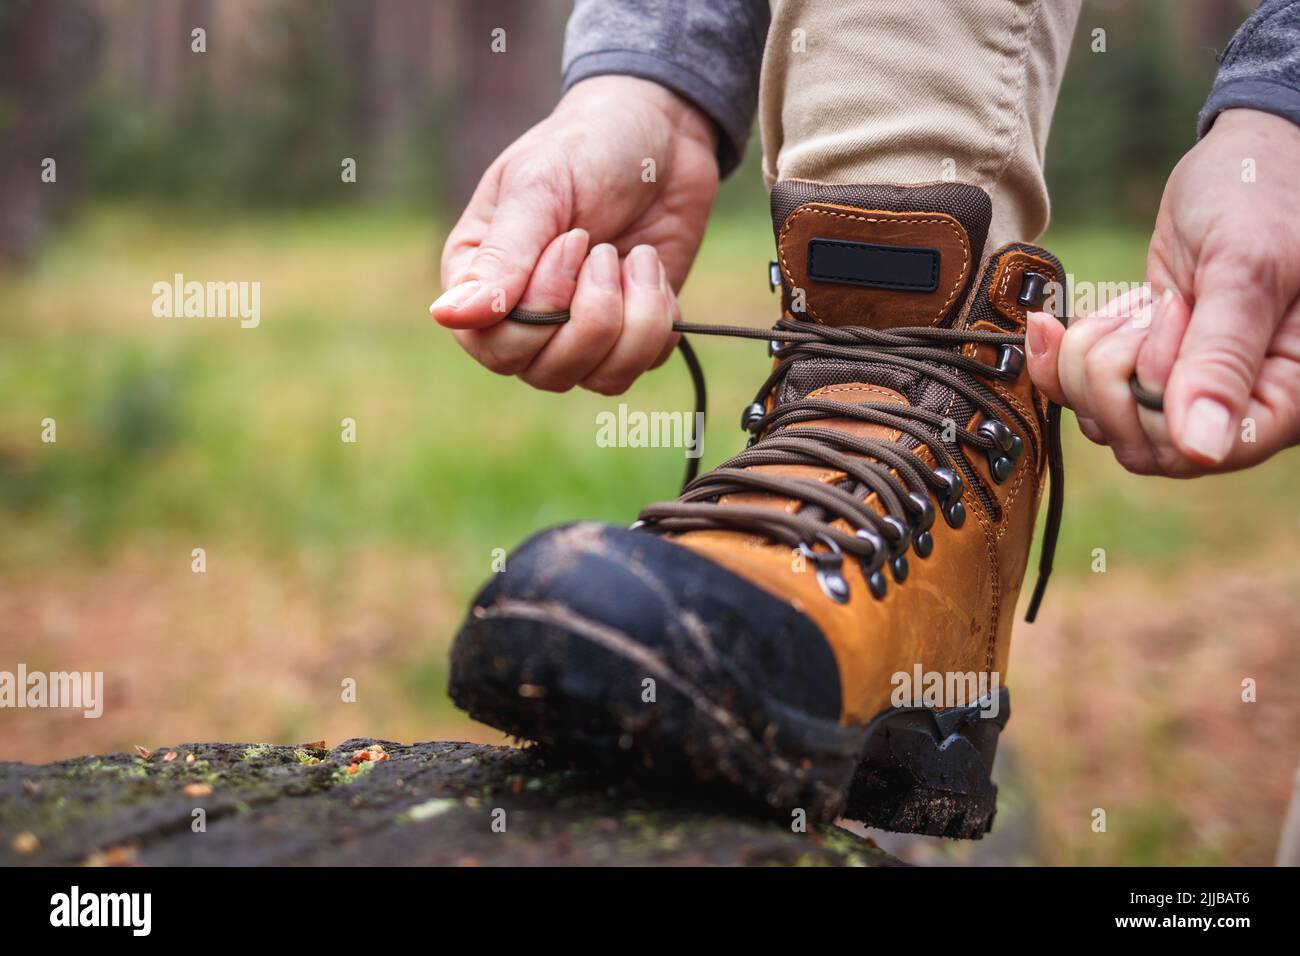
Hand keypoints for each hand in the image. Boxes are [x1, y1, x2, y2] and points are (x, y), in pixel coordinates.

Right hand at [430, 76, 719, 394]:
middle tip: (606, 247)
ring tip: (636, 256)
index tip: (574, 239)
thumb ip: (501, 256)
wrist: (661, 131)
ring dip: (635, 319)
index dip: (542, 307)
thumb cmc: (587, 147)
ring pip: (602, 380)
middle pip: (547, 372)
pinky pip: (644, 365)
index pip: (493, 346)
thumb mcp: (538, 188)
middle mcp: (522, 319)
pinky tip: (650, 268)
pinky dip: (660, 319)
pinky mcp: (629, 334)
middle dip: (593, 314)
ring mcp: (577, 332)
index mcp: (479, 280)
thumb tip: (447, 316)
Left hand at [1026, 108, 1299, 475]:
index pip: (1196, 450)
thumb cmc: (1267, 196)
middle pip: (1140, 442)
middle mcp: (1236, 407)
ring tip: (1143, 301)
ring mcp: (1186, 391)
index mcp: (1283, 398)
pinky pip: (1083, 395)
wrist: (1248, 156)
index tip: (1177, 317)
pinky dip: (1061, 358)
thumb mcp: (1247, 269)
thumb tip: (1203, 449)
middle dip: (1119, 369)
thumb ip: (1221, 357)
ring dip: (1093, 356)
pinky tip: (1052, 324)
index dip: (1158, 394)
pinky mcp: (1147, 367)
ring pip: (1104, 421)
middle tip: (1161, 303)